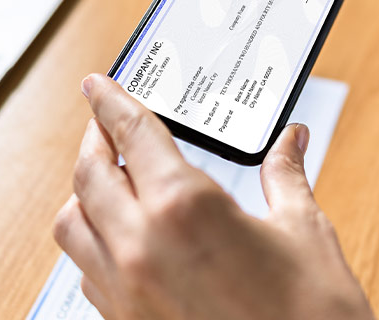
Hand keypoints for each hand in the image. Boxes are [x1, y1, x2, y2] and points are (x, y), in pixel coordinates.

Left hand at [54, 73, 373, 319]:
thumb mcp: (305, 235)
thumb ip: (286, 178)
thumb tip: (291, 141)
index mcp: (185, 208)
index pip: (132, 134)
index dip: (112, 102)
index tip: (100, 87)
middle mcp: (140, 247)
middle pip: (89, 174)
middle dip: (95, 142)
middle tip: (106, 124)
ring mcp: (125, 292)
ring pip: (73, 225)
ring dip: (85, 195)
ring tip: (111, 180)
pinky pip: (86, 273)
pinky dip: (94, 244)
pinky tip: (122, 238)